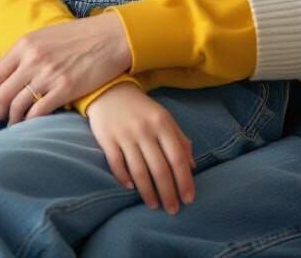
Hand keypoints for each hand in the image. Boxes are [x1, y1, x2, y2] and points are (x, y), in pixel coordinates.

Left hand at [0, 11, 132, 123]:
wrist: (111, 36)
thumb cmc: (80, 36)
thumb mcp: (46, 35)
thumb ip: (26, 52)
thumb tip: (8, 73)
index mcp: (25, 44)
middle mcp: (32, 59)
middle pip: (2, 94)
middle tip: (0, 116)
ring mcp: (48, 74)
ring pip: (17, 105)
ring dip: (12, 119)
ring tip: (14, 123)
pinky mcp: (65, 88)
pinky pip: (38, 111)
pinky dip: (30, 121)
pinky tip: (31, 123)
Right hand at [86, 82, 194, 213]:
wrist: (110, 91)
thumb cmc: (142, 109)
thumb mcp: (164, 118)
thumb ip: (179, 140)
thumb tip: (192, 166)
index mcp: (162, 123)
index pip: (177, 157)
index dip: (184, 180)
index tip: (189, 198)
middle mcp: (145, 129)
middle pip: (159, 168)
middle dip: (168, 192)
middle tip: (173, 210)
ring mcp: (125, 135)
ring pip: (139, 171)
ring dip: (148, 192)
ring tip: (155, 205)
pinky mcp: (107, 139)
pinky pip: (117, 164)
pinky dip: (124, 178)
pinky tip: (131, 189)